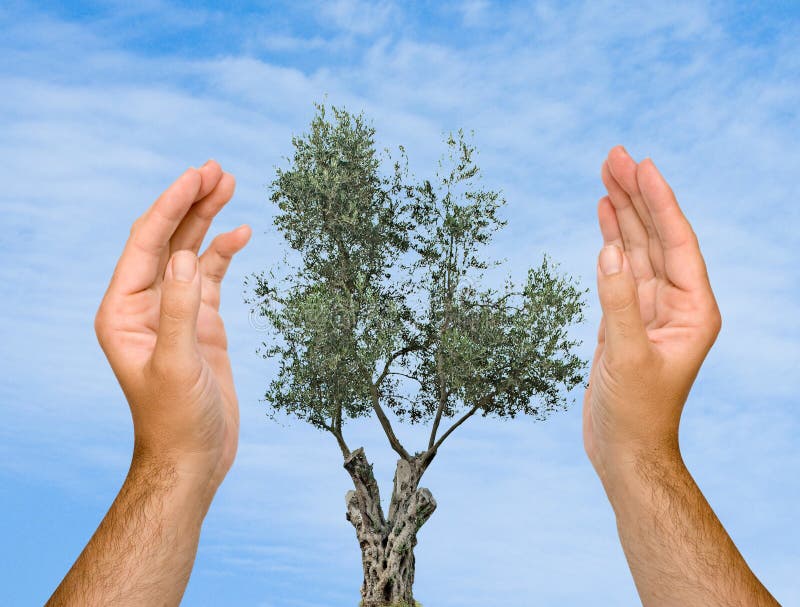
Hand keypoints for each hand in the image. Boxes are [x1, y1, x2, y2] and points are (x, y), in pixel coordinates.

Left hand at [94, 161, 250, 490]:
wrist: (194, 455)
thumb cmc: (176, 419)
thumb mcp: (176, 364)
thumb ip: (180, 308)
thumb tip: (187, 255)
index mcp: (124, 310)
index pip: (147, 243)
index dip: (172, 206)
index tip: (198, 176)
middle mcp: (145, 304)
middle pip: (167, 239)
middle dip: (190, 203)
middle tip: (217, 170)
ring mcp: (175, 311)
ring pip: (191, 252)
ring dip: (208, 219)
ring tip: (229, 185)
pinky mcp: (200, 323)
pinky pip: (212, 276)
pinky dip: (226, 253)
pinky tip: (242, 233)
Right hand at [583, 146, 721, 481]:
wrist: (624, 449)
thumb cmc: (635, 413)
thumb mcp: (628, 357)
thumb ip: (618, 302)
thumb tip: (608, 251)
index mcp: (694, 310)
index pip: (677, 242)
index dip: (659, 201)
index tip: (641, 165)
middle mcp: (677, 303)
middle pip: (657, 236)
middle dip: (637, 195)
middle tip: (615, 155)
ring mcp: (650, 308)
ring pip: (636, 248)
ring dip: (623, 212)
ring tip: (607, 174)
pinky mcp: (626, 317)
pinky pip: (619, 268)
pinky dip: (610, 240)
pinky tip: (604, 216)